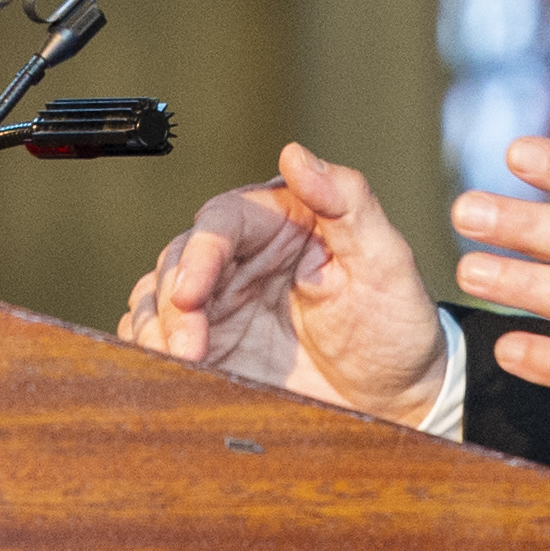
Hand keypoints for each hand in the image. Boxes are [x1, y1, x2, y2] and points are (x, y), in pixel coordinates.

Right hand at [114, 143, 450, 426]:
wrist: (397, 397)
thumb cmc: (395, 322)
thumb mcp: (386, 259)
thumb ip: (347, 200)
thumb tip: (295, 154)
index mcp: (280, 222)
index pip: (222, 222)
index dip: (199, 254)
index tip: (191, 294)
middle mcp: (243, 258)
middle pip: (178, 261)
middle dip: (172, 303)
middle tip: (187, 347)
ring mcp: (223, 304)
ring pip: (158, 298)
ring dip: (156, 328)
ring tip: (178, 362)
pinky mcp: (212, 346)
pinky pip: (161, 338)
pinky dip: (152, 350)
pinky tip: (167, 370)